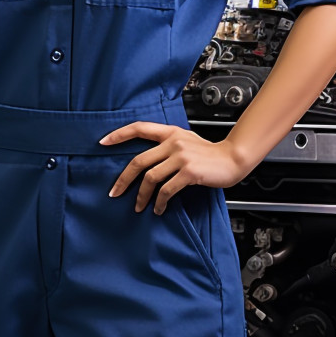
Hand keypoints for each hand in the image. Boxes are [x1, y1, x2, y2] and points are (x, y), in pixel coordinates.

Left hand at [99, 122, 248, 213]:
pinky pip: (166, 190)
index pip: (139, 128)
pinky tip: (159, 208)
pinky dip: (159, 202)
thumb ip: (168, 144)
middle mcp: (173, 142)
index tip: (103, 142)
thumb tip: (146, 159)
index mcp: (170, 132)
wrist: (232, 159)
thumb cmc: (209, 153)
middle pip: (139, 160)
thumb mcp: (186, 140)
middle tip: (115, 192)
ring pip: (150, 177)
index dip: (119, 134)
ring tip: (139, 206)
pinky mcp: (189, 172)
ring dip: (141, 196)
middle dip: (123, 179)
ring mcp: (181, 157)